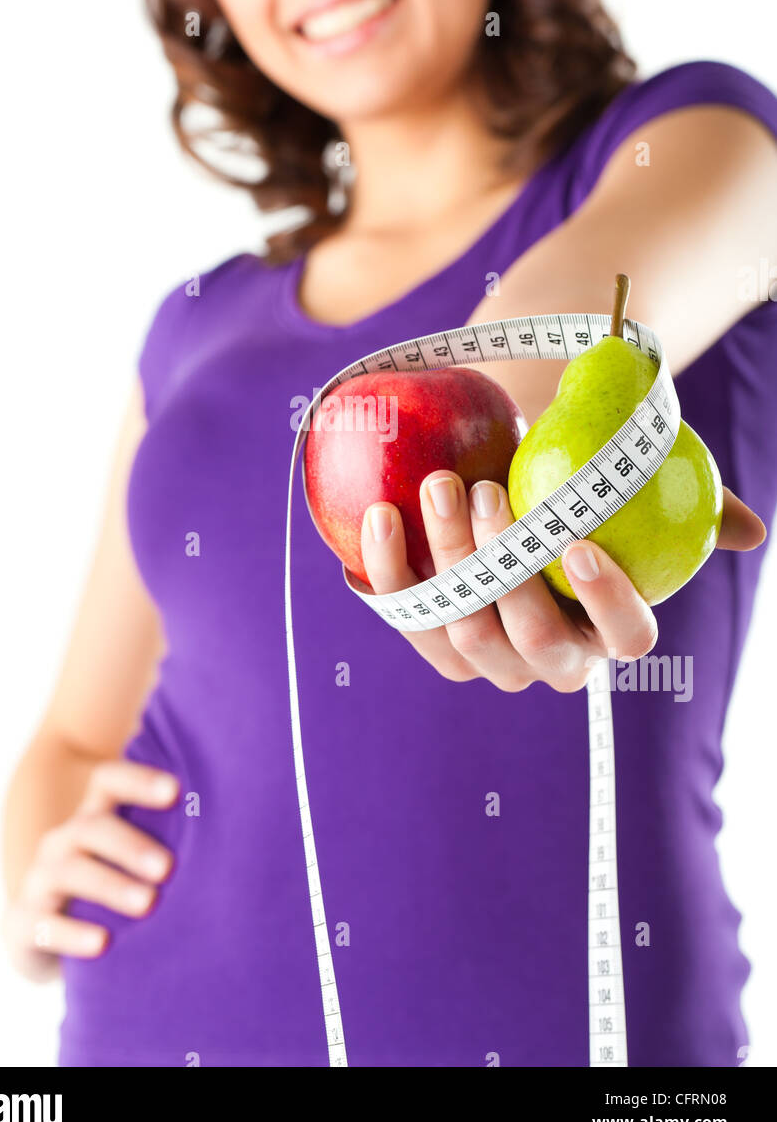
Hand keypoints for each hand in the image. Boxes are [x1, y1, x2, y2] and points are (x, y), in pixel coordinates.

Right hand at [0, 760, 178, 981]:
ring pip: (69, 871)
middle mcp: (64, 841)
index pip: (109, 780)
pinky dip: (72, 934)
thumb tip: (240, 821)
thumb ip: (170, 837)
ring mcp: (41, 881)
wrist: (48, 938)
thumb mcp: (133, 860)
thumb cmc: (113, 886)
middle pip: (92, 827)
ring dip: (110, 885)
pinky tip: (103, 944)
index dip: (139, 780)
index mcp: (94, 817)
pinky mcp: (23, 924)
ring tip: (148, 904)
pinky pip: (44, 925)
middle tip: (169, 868)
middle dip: (131, 844)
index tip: (177, 791)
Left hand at [359, 476, 765, 690]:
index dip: (609, 601)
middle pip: (534, 643)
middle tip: (488, 495)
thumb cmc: (573, 476)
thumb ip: (695, 507)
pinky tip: (381, 513)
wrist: (496, 464)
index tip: (579, 541)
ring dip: (450, 561)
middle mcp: (545, 657)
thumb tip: (750, 531)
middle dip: (507, 575)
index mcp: (606, 630)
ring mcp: (483, 652)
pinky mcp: (426, 630)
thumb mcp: (632, 483)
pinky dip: (388, 568)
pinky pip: (406, 615)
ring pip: (467, 633)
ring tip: (438, 485)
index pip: (627, 638)